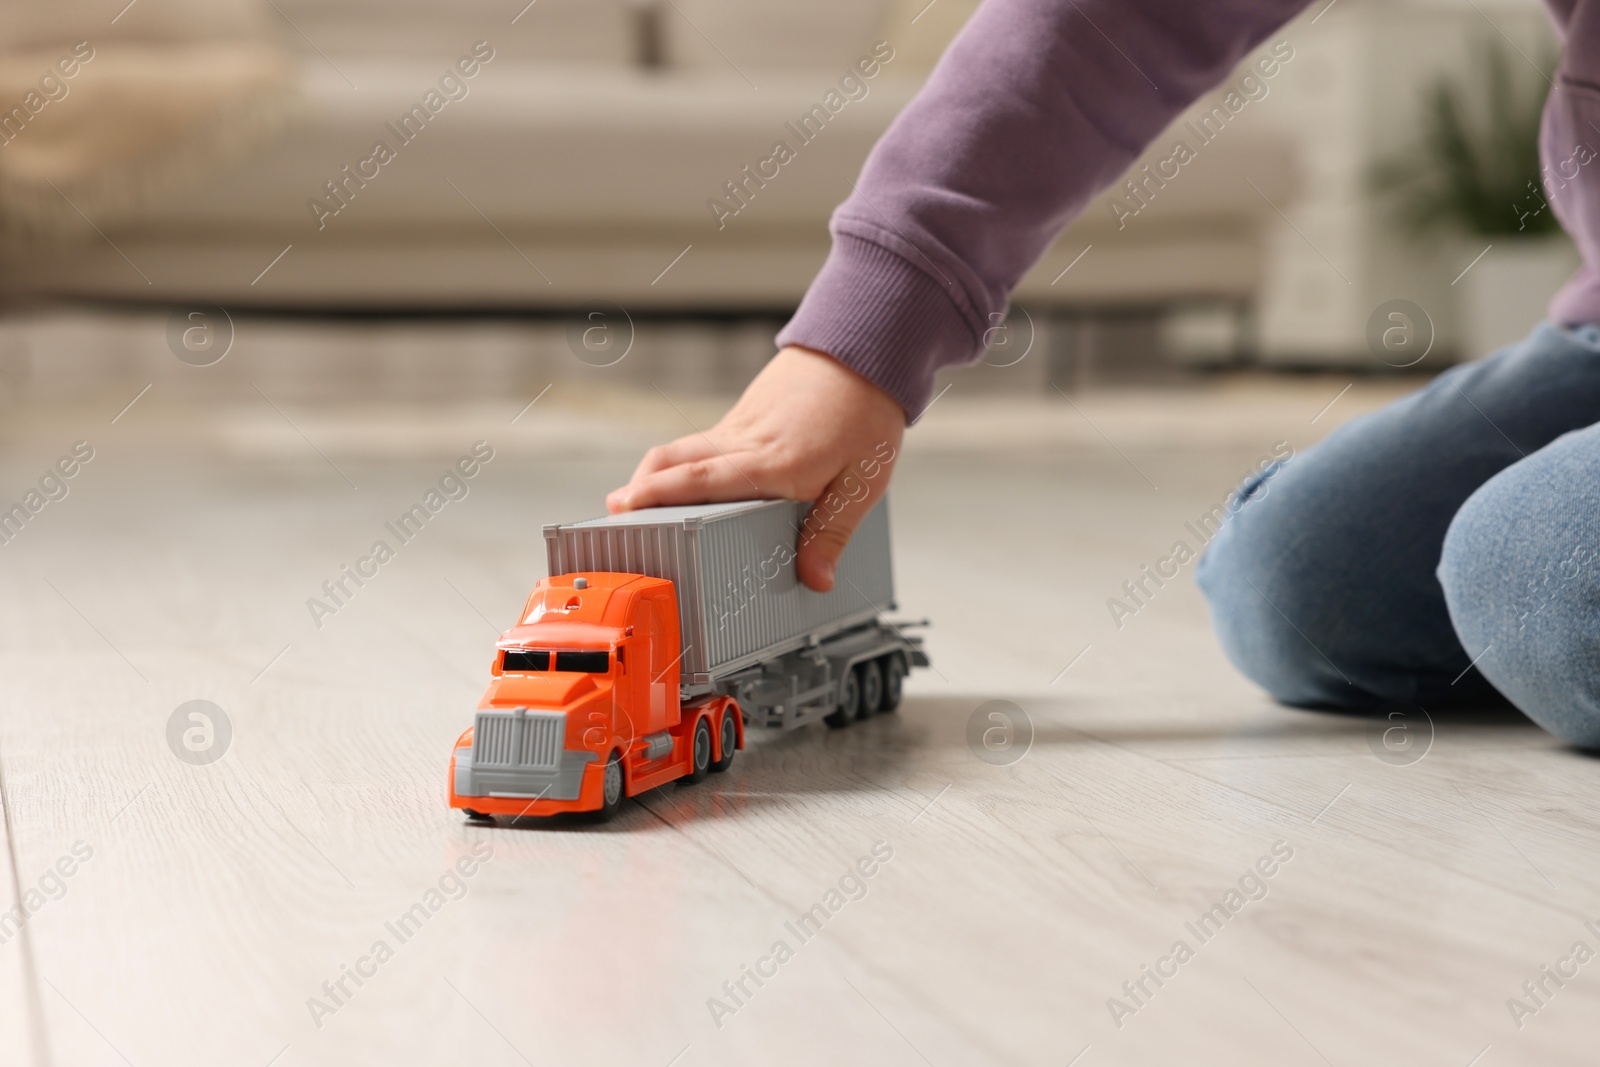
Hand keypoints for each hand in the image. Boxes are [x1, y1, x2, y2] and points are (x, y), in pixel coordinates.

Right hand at [607, 345, 904, 590]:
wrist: (865, 350)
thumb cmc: (866, 412)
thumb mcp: (862, 481)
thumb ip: (832, 531)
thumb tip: (816, 579)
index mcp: (772, 463)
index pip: (702, 480)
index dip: (659, 495)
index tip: (626, 509)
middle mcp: (746, 442)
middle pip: (675, 461)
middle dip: (640, 489)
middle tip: (616, 514)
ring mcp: (740, 425)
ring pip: (683, 449)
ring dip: (655, 474)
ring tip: (636, 502)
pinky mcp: (744, 417)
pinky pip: (702, 442)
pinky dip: (681, 464)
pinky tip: (683, 483)